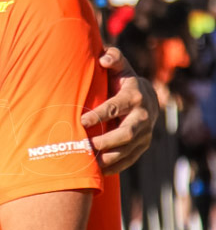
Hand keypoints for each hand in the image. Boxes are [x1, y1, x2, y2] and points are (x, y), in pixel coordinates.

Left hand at [81, 47, 158, 174]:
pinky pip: (130, 159)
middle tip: (87, 145)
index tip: (82, 120)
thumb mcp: (120, 67)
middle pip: (126, 133)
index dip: (100, 114)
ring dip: (109, 158)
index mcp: (134, 97)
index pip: (116, 107)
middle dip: (107, 141)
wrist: (147, 97)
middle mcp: (142, 117)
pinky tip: (98, 171)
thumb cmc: (123, 80)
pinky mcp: (142, 146)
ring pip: (128, 150)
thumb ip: (113, 58)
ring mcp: (144, 134)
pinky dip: (115, 166)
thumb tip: (103, 58)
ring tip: (90, 163)